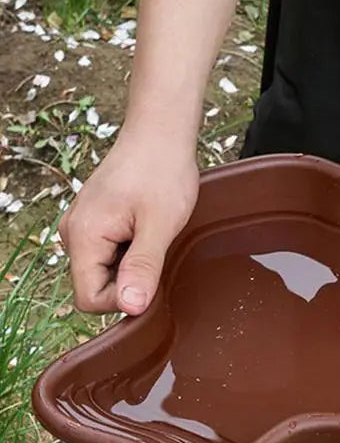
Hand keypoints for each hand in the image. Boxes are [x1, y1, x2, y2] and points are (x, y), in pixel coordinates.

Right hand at [59, 129, 198, 314]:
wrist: (159, 135)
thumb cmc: (161, 172)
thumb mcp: (160, 226)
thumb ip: (143, 268)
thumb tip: (130, 307)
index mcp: (82, 237)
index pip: (89, 299)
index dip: (123, 300)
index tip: (153, 278)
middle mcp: (73, 233)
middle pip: (95, 286)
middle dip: (129, 281)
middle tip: (156, 250)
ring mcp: (82, 227)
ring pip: (104, 271)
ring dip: (132, 265)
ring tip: (152, 235)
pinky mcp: (95, 222)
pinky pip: (109, 254)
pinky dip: (131, 251)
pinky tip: (147, 230)